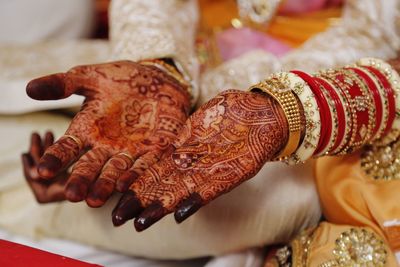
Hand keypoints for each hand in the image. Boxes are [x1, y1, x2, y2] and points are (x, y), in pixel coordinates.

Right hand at [26, 61, 189, 206]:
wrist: (157, 78)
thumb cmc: (121, 78)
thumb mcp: (92, 78)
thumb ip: (64, 84)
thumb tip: (29, 88)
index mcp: (86, 129)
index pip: (66, 147)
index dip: (55, 158)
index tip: (42, 171)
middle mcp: (105, 145)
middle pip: (89, 166)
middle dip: (81, 180)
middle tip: (71, 195)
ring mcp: (128, 151)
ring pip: (114, 172)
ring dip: (104, 186)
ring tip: (94, 200)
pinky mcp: (152, 151)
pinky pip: (142, 166)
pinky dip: (134, 175)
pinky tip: (124, 186)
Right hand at [112, 90, 288, 230]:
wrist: (266, 113)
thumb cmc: (232, 110)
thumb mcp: (204, 116)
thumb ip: (186, 132)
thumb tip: (169, 145)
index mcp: (184, 148)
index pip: (155, 168)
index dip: (136, 182)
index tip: (117, 194)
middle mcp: (194, 162)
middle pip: (163, 184)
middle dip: (141, 201)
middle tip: (118, 218)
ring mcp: (212, 168)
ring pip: (182, 191)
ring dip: (162, 207)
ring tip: (141, 222)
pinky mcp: (233, 173)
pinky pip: (211, 189)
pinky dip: (196, 201)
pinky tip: (181, 214)